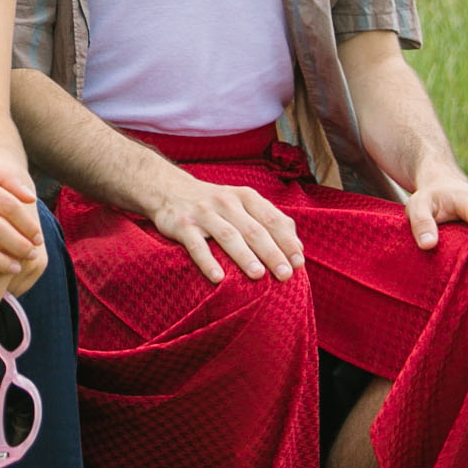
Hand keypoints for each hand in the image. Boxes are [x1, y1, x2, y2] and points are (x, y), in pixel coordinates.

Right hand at [143, 163, 301, 285]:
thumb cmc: (214, 203)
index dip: (287, 240)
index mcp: (245, 197)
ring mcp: (203, 213)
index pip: (272, 218)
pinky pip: (196, 245)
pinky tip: (218, 278)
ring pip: (228, 235)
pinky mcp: (182, 225)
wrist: (168, 189)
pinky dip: (207, 261)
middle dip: (272, 252)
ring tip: (258, 276)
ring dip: (244, 256)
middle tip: (286, 274)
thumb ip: (269, 221)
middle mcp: (226, 202)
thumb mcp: (242, 203)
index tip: (299, 262)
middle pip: (253, 229)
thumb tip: (298, 248)